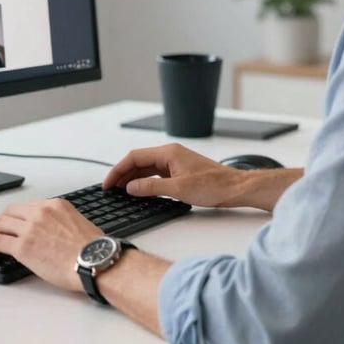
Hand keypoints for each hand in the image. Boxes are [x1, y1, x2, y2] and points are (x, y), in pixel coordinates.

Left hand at [0, 198, 101, 292]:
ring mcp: (31, 228)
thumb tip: (53, 233)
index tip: (12, 223)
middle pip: (10, 211)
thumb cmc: (93, 249)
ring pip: (1, 223)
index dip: (16, 216)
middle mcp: (41, 212)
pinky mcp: (23, 246)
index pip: (28, 207)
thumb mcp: (78, 223)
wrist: (95, 261)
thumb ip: (61, 222)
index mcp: (56, 205)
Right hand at [104, 143, 300, 209]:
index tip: (108, 183)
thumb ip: (151, 187)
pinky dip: (145, 181)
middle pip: (139, 161)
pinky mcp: (180, 171)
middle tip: (110, 188)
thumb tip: (130, 187)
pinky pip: (156, 173)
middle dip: (122, 174)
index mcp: (168, 152)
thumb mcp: (178, 189)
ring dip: (133, 178)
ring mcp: (175, 162)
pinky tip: (140, 191)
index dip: (118, 170)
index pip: (134, 157)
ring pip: (147, 167)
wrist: (235, 188)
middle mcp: (170, 154)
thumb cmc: (214, 186)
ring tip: (121, 191)